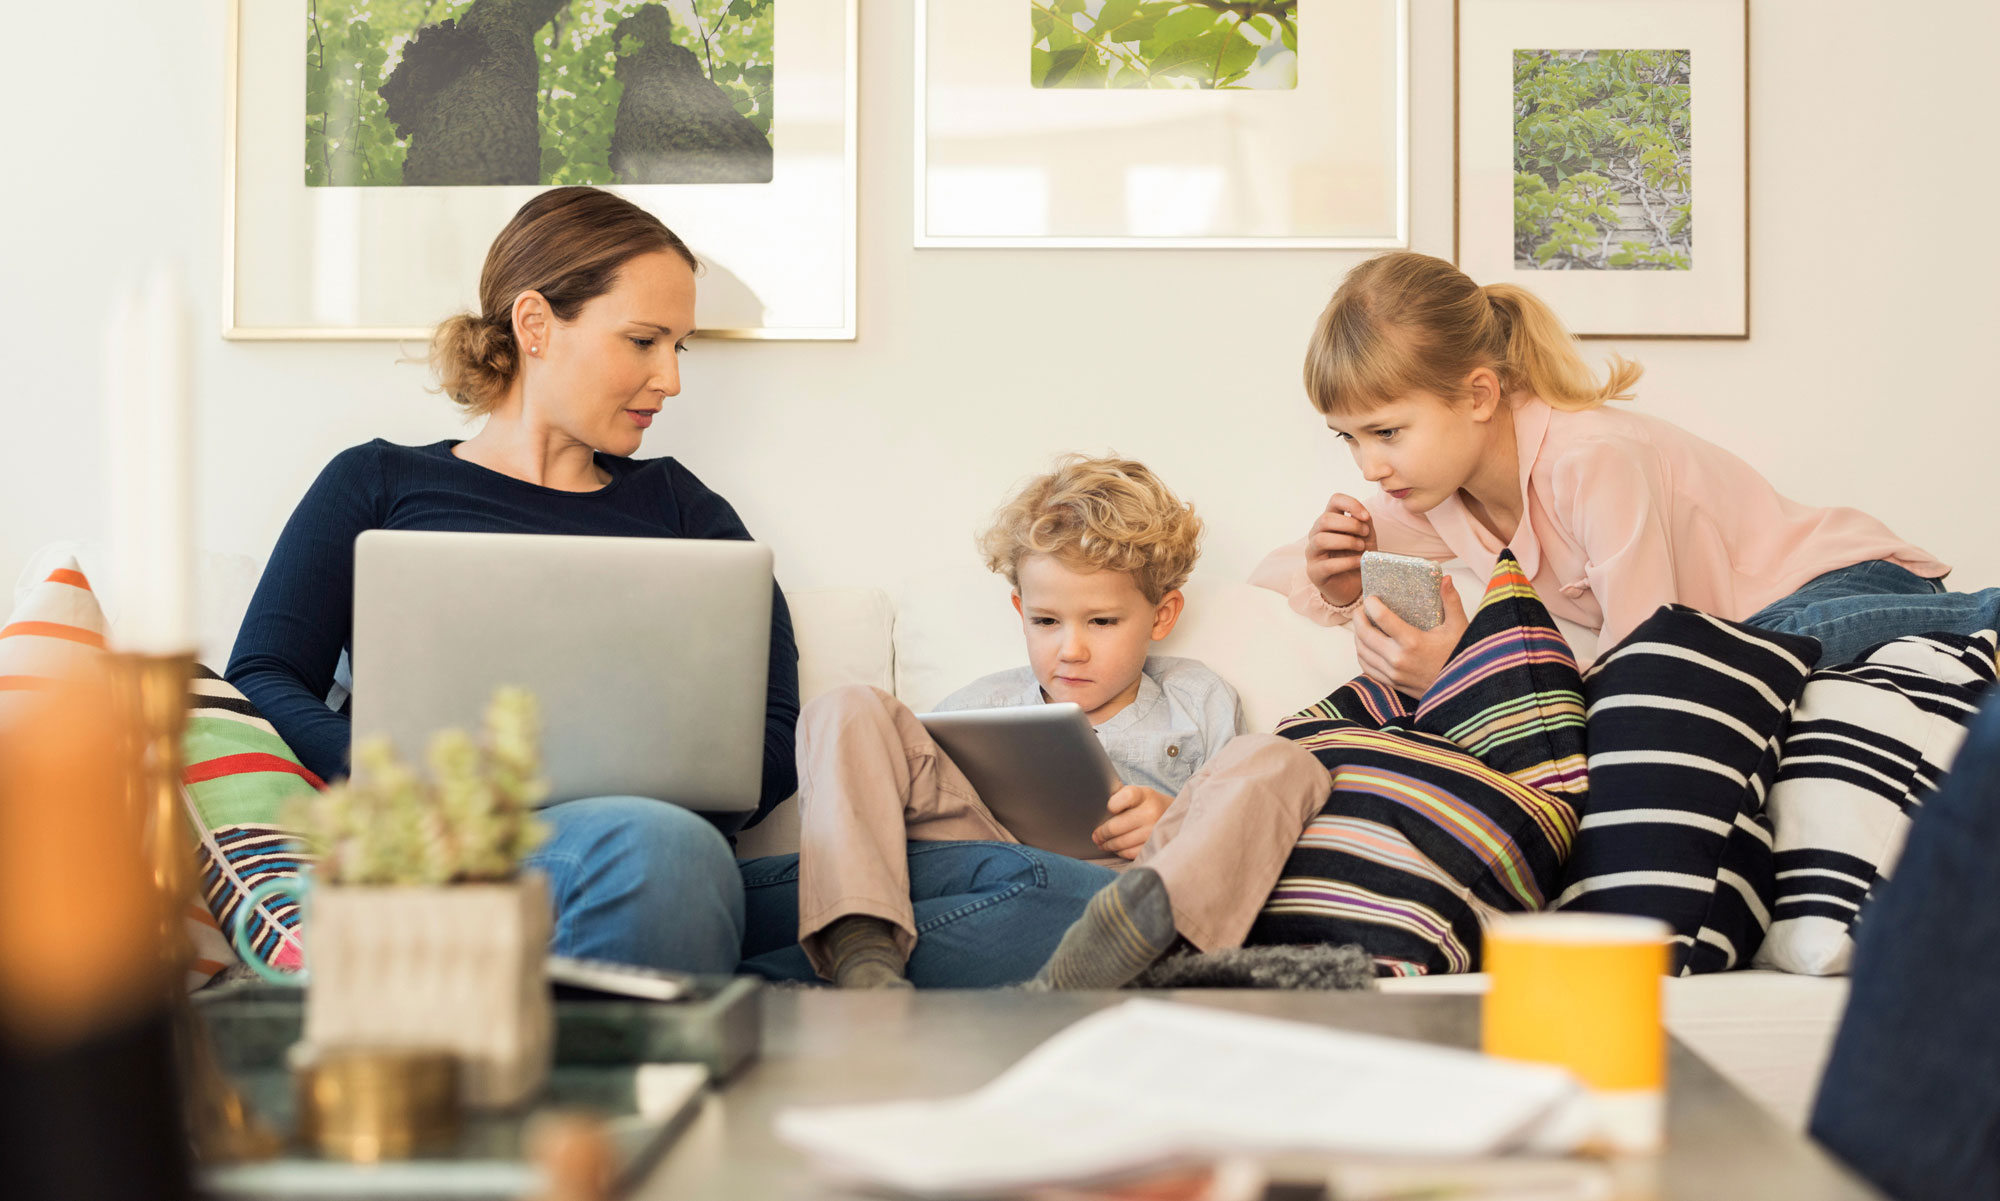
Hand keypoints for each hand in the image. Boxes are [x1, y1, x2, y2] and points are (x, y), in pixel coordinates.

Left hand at [1092, 785, 1172, 859]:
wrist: (1176, 815)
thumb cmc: (1148, 803)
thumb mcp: (1138, 793)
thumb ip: (1120, 796)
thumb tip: (1096, 807)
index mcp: (1144, 795)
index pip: (1123, 798)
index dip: (1111, 805)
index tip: (1108, 809)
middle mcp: (1151, 812)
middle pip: (1115, 827)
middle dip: (1101, 833)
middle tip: (1096, 836)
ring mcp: (1154, 831)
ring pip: (1120, 842)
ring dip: (1108, 844)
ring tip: (1102, 843)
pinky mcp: (1154, 845)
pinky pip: (1129, 852)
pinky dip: (1120, 851)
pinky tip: (1117, 848)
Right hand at [1306, 493, 1376, 608]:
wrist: (1354, 586)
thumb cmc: (1358, 557)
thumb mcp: (1366, 537)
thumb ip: (1364, 523)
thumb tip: (1362, 516)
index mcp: (1329, 521)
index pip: (1335, 500)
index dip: (1351, 504)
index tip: (1366, 517)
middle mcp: (1316, 534)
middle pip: (1325, 519)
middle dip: (1350, 525)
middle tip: (1365, 534)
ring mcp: (1312, 553)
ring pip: (1321, 539)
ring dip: (1347, 542)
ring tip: (1362, 548)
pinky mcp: (1314, 572)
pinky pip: (1328, 564)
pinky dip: (1347, 562)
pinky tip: (1359, 562)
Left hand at [1352, 578, 1467, 697]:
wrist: (1462, 689)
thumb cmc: (1460, 655)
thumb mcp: (1459, 626)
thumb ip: (1451, 601)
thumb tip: (1445, 578)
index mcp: (1413, 642)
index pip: (1381, 618)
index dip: (1371, 604)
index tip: (1371, 598)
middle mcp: (1398, 658)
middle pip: (1365, 634)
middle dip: (1359, 618)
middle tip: (1361, 609)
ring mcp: (1393, 673)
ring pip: (1362, 651)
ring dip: (1357, 636)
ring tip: (1362, 625)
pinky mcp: (1392, 683)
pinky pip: (1367, 668)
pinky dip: (1362, 654)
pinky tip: (1366, 645)